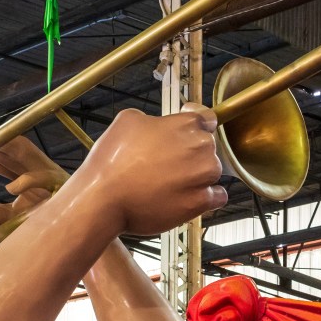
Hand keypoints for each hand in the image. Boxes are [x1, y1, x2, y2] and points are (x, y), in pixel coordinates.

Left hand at [0, 125, 67, 227]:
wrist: (80, 224)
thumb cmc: (49, 214)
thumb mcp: (15, 217)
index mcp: (21, 168)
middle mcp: (31, 163)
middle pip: (0, 146)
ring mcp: (46, 170)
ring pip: (21, 150)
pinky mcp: (59, 184)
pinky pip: (43, 179)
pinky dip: (28, 182)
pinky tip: (11, 187)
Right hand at [69, 103, 226, 237]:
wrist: (104, 198)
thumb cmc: (112, 161)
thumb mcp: (127, 121)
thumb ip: (153, 119)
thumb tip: (158, 125)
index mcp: (185, 124)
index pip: (207, 118)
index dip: (197, 126)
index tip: (187, 134)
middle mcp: (200, 147)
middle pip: (209, 147)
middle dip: (193, 154)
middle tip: (168, 164)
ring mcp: (203, 175)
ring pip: (212, 172)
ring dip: (198, 176)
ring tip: (171, 183)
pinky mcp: (200, 202)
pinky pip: (216, 196)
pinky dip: (205, 197)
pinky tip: (185, 197)